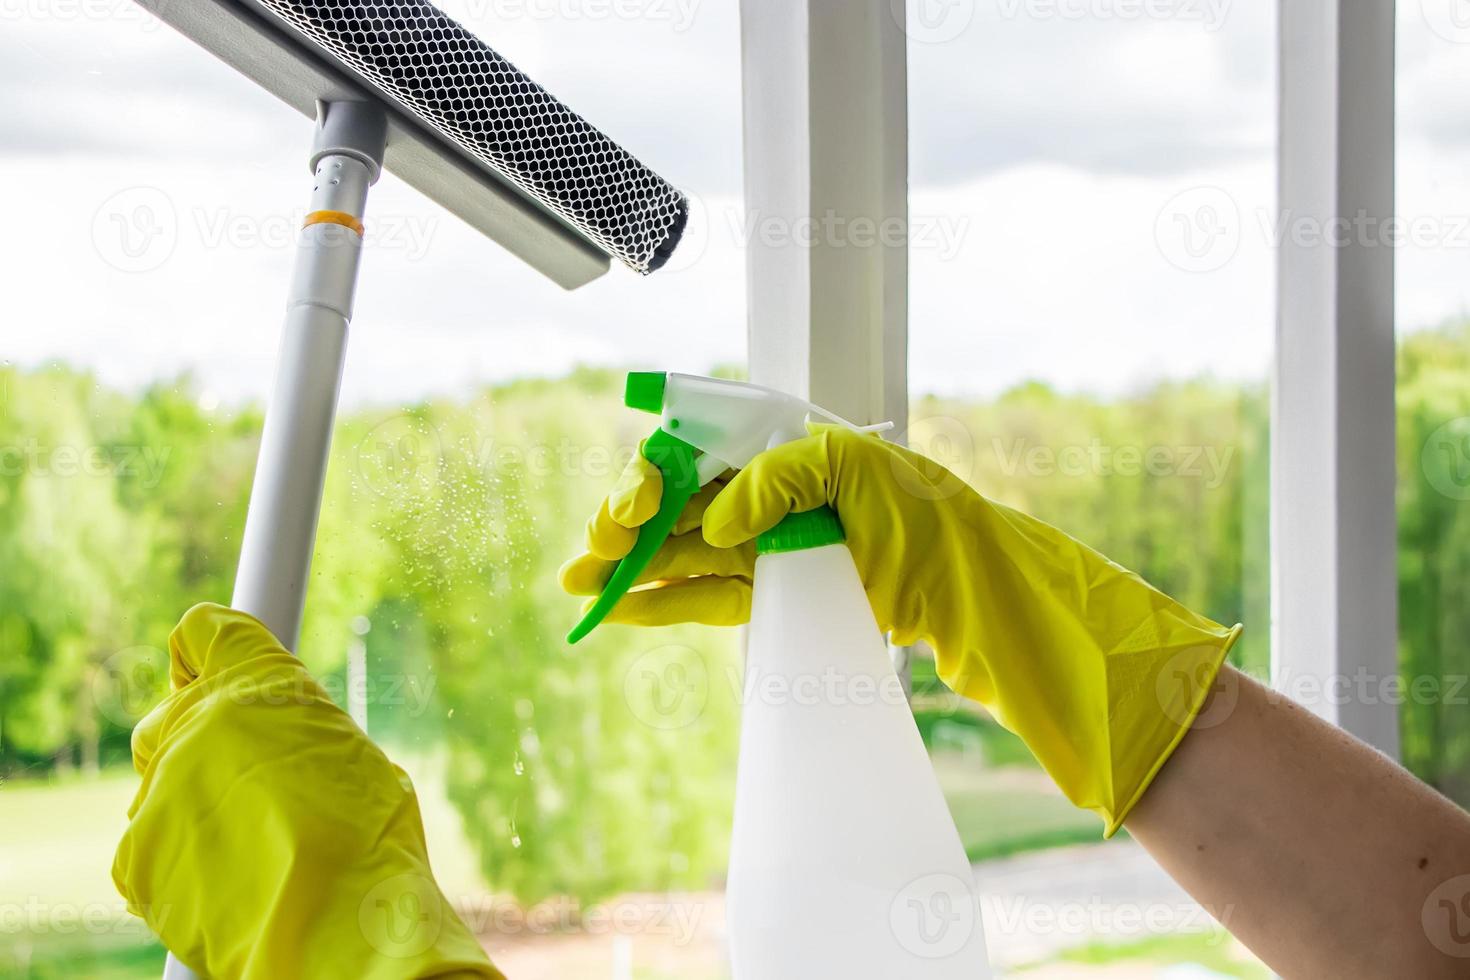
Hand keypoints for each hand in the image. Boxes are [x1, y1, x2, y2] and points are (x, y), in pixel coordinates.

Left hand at [113, 603, 502, 979]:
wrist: (334, 925)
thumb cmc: (368, 842)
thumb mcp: (354, 758)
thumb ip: (297, 732)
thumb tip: (282, 746)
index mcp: (259, 685)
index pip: (203, 631)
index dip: (205, 654)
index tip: (212, 676)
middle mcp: (197, 723)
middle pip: (171, 718)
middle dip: (197, 747)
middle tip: (248, 789)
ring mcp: (158, 789)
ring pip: (160, 788)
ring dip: (193, 811)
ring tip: (254, 851)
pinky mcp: (133, 853)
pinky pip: (146, 849)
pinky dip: (177, 866)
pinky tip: (228, 886)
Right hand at [562, 427, 1240, 833]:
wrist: (971, 586)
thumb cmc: (923, 512)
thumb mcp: (855, 467)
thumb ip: (779, 476)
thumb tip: (718, 515)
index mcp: (779, 450)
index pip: (695, 453)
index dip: (653, 475)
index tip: (633, 504)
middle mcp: (766, 495)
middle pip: (677, 505)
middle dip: (627, 525)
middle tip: (593, 554)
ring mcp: (768, 547)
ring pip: (682, 554)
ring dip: (632, 569)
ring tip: (582, 587)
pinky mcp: (776, 595)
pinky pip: (709, 598)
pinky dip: (665, 605)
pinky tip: (625, 610)